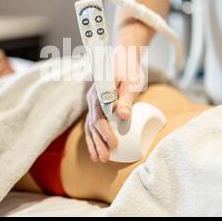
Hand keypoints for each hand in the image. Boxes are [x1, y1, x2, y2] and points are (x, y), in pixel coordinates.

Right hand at [84, 46, 144, 161]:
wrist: (123, 60)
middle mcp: (92, 98)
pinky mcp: (95, 108)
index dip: (105, 131)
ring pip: (90, 126)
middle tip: (106, 157)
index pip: (99, 115)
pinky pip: (90, 126)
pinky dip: (92, 139)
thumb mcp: (132, 83)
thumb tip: (123, 116)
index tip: (114, 143)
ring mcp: (92, 103)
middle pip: (93, 123)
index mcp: (99, 91)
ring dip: (94, 144)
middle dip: (99, 142)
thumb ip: (126, 98)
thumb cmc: (129, 70)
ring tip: (100, 159)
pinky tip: (95, 152)